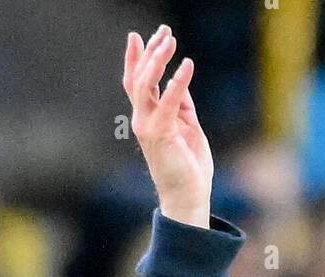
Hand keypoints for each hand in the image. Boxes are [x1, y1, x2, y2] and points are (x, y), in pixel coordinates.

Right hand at [122, 26, 212, 228]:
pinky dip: (177, 82)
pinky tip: (187, 65)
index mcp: (148, 118)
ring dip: (158, 59)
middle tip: (164, 31)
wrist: (188, 197)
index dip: (136, 59)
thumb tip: (181, 81)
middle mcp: (142, 120)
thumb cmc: (188, 167)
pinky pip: (169, 102)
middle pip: (139, 77)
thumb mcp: (188, 128)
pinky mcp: (161, 134)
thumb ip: (182, 105)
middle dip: (150, 51)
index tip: (139, 36)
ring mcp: (148, 127)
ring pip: (146, 85)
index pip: (136, 83)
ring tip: (170, 39)